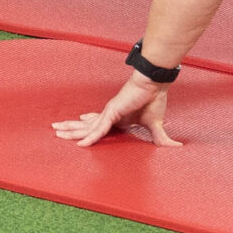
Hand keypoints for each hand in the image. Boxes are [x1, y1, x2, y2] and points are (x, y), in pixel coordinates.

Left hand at [52, 69, 181, 148]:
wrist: (155, 84)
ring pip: (87, 127)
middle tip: (56, 132)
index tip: (78, 134)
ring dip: (72, 131)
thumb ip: (160, 139)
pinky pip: (99, 129)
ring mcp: (109, 113)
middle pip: (87, 125)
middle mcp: (110, 115)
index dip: (87, 129)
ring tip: (56, 132)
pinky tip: (79, 144)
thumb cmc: (154, 100)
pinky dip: (89, 137)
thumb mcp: (155, 126)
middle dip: (71, 129)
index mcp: (118, 118)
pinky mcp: (112, 112)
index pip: (99, 126)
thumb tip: (175, 147)